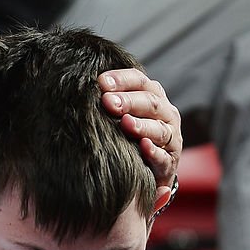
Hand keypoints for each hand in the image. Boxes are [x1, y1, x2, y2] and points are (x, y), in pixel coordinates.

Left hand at [99, 69, 181, 210]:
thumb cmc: (126, 135)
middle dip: (129, 101)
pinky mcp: (169, 163)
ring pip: (159, 129)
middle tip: (108, 102)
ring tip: (126, 123)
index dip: (121, 80)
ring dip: (142, 125)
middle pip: (150, 102)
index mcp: (152, 96)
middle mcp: (165, 114)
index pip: (139, 81)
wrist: (148, 170)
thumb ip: (106, 99)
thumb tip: (78, 85)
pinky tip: (143, 147)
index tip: (100, 82)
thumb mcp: (117, 114)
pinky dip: (154, 152)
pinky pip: (163, 157)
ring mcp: (170, 138)